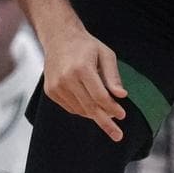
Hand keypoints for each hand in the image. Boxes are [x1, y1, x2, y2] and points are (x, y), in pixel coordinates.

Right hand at [42, 24, 128, 140]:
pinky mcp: (51, 91)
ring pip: (80, 110)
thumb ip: (113, 76)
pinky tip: (89, 103)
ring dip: (95, 114)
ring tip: (105, 111)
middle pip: (90, 107)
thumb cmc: (86, 46)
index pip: (100, 96)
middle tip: (117, 135)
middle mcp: (66, 78)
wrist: (59, 37)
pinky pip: (71, 108)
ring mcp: (56, 86)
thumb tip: (122, 96)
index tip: (122, 115)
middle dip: (106, 122)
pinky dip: (82, 110)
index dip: (112, 108)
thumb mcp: (105, 54)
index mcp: (82, 68)